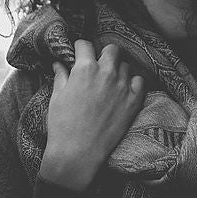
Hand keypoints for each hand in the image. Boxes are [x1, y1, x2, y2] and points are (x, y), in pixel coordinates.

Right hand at [38, 40, 145, 191]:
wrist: (78, 153)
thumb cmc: (62, 126)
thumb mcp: (57, 97)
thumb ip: (61, 76)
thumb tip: (59, 63)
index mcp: (84, 69)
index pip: (85, 44)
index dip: (80, 48)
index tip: (79, 53)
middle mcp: (106, 73)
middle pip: (111, 50)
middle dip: (103, 55)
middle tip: (98, 66)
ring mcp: (122, 86)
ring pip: (125, 66)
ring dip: (117, 70)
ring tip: (109, 82)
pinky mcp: (134, 100)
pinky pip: (139, 81)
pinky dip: (133, 83)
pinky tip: (123, 90)